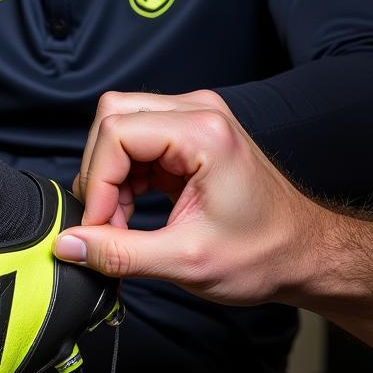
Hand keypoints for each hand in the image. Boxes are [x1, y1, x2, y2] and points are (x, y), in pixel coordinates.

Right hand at [58, 89, 318, 307]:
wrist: (305, 254)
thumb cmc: (263, 254)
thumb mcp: (186, 261)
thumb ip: (120, 253)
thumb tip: (66, 245)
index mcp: (203, 132)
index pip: (116, 133)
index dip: (97, 182)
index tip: (97, 226)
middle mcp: (197, 111)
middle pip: (112, 118)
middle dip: (99, 175)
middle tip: (107, 223)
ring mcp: (193, 118)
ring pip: (118, 127)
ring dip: (109, 177)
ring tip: (122, 221)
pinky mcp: (188, 134)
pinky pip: (134, 140)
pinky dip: (124, 177)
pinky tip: (134, 210)